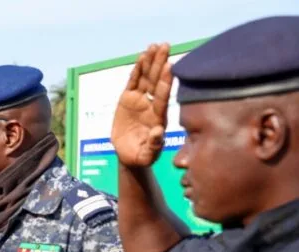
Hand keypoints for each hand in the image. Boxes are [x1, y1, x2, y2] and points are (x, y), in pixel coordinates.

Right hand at [111, 43, 173, 167]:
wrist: (130, 155)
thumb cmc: (141, 157)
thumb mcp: (147, 156)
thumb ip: (154, 145)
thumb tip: (159, 131)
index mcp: (158, 117)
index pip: (163, 96)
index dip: (166, 82)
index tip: (170, 66)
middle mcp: (152, 105)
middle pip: (157, 81)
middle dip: (160, 63)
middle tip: (165, 46)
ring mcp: (141, 101)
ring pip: (147, 78)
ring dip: (151, 62)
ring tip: (154, 46)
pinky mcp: (128, 99)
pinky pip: (133, 82)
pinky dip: (137, 70)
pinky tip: (141, 57)